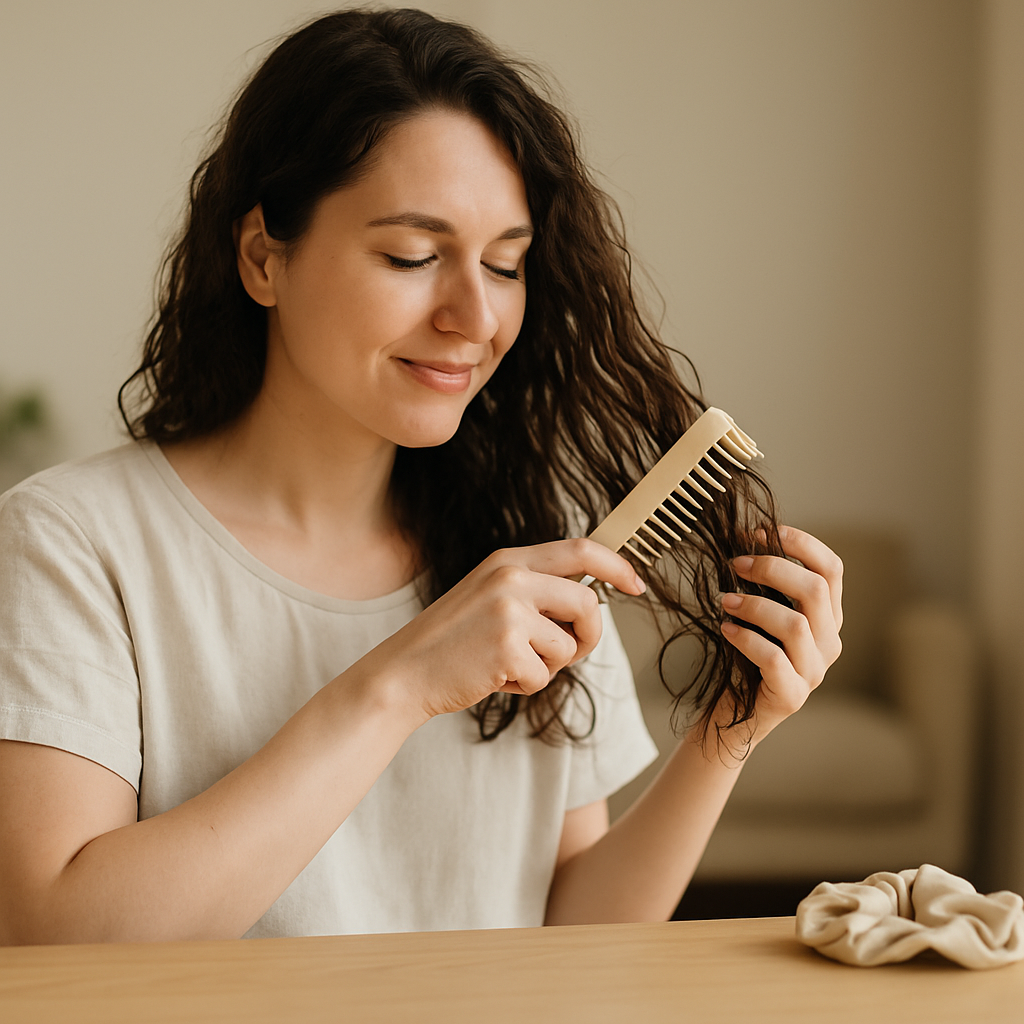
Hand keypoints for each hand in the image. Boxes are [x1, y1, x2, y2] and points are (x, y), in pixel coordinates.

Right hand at [357, 539, 645, 722]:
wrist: (404, 672)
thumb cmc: (451, 642)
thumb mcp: (490, 597)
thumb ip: (535, 591)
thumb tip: (591, 604)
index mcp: (508, 560)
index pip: (581, 549)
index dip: (616, 565)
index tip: (637, 583)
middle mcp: (511, 577)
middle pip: (587, 603)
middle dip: (589, 636)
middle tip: (570, 653)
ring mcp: (509, 610)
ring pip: (568, 646)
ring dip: (547, 667)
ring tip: (507, 664)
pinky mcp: (507, 646)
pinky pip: (544, 676)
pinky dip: (525, 686)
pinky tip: (493, 677)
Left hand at [717, 525, 842, 747]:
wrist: (734, 714)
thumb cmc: (745, 655)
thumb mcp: (761, 614)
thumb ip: (765, 585)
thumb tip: (742, 540)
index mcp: (827, 617)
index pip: (832, 569)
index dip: (801, 544)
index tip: (761, 532)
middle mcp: (829, 642)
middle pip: (816, 590)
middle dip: (773, 568)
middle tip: (736, 563)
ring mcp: (814, 671)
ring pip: (796, 625)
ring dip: (755, 605)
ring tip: (725, 600)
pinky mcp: (792, 695)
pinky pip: (773, 659)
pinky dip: (746, 639)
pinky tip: (726, 629)